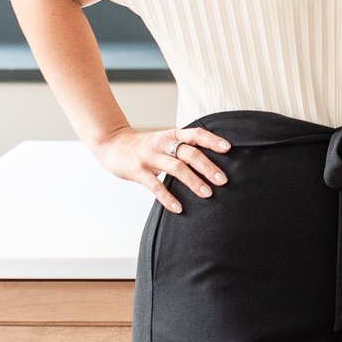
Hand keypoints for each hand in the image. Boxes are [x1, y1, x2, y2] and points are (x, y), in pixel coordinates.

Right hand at [94, 125, 230, 213]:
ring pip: (176, 168)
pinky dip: (168, 198)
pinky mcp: (139, 172)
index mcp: (172, 135)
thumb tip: (210, 162)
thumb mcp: (164, 140)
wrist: (113, 144)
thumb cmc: (146, 146)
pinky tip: (178, 208)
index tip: (228, 148)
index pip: (195, 134)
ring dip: (193, 181)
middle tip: (223, 180)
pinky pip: (156, 186)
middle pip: (189, 153)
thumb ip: (183, 147)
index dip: (212, 139)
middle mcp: (162, 143)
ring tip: (207, 194)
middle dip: (207, 166)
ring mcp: (150, 157)